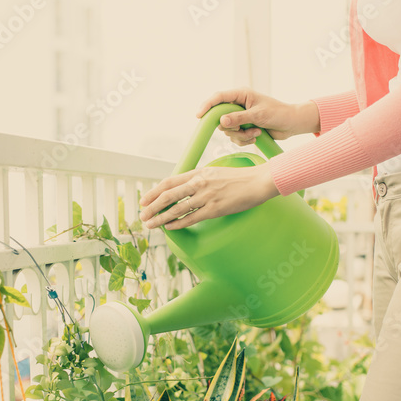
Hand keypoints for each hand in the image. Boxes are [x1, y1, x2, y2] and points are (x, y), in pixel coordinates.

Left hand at [138, 163, 279, 229]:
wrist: (258, 181)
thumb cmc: (238, 178)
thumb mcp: (215, 172)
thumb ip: (199, 179)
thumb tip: (184, 188)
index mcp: (198, 173)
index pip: (169, 182)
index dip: (154, 192)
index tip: (144, 200)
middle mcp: (199, 183)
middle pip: (168, 195)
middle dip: (152, 206)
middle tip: (142, 215)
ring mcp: (206, 196)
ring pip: (176, 208)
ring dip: (161, 218)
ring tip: (151, 225)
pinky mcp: (215, 209)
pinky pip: (191, 218)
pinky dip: (178, 223)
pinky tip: (169, 228)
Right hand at [196, 88, 319, 145]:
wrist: (291, 124)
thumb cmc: (278, 113)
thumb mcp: (258, 115)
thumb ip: (239, 118)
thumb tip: (221, 122)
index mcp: (241, 95)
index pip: (219, 98)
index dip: (207, 106)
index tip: (199, 116)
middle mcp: (238, 105)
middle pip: (220, 118)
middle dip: (231, 128)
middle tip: (242, 129)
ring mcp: (241, 118)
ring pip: (228, 131)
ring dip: (241, 135)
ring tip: (256, 132)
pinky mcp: (244, 128)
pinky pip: (235, 138)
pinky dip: (245, 140)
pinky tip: (256, 136)